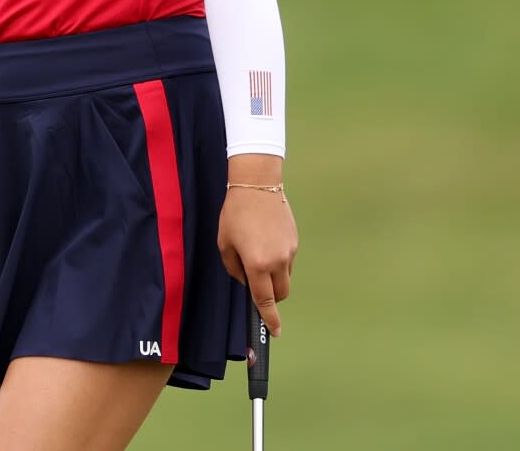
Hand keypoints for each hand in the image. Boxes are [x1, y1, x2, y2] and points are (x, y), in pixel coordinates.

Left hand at [218, 156, 297, 337]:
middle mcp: (278, 260)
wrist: (257, 186)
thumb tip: (246, 280)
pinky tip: (265, 242)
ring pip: (286, 277)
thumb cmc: (235, 214)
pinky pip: (288, 261)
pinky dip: (278, 261)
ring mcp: (290, 251)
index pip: (265, 299)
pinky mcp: (295, 241)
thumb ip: (234, 268)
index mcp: (257, 264)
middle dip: (272, 298)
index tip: (275, 332)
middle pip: (281, 293)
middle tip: (256, 286)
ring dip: (274, 278)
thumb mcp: (225, 243)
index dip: (270, 318)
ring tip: (256, 254)